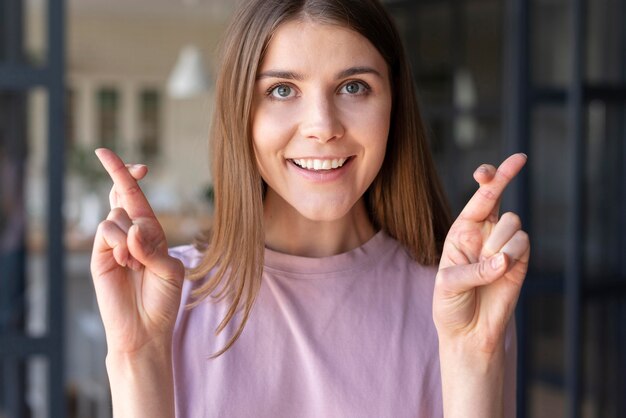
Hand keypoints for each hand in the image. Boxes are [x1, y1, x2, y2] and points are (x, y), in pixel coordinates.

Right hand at [90, 148, 183, 354]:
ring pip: (117, 216)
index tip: (137, 162)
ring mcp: (113, 244)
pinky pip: (107, 232)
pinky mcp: (99, 256)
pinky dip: (121, 243)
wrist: (144, 329)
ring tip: (137, 263)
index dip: (132, 177)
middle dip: (121, 176)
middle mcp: (131, 234)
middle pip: (122, 195)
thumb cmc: (162, 299)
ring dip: (131, 236)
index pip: (138, 198)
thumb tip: (133, 229)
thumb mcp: (170, 270)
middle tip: (111, 162)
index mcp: (151, 233)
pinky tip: (127, 263)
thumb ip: (153, 248)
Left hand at [433, 153, 529, 353]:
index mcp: (462, 230)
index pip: (481, 197)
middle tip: (500, 183)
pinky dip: (512, 256)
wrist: (469, 332)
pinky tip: (502, 272)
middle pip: (499, 198)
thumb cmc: (450, 304)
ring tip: (488, 268)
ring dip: (499, 243)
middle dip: (501, 183)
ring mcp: (505, 246)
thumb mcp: (448, 285)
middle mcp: (485, 233)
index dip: (493, 176)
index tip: (510, 161)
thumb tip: (504, 261)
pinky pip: (524, 244)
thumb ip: (473, 270)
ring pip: (513, 222)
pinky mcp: (521, 261)